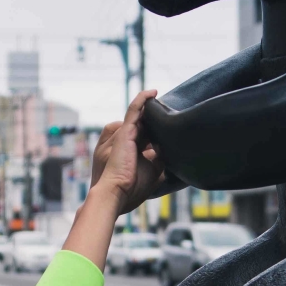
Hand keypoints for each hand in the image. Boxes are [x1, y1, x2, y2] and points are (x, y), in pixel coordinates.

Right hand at [90, 90, 168, 215]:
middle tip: (167, 110)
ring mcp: (124, 135)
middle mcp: (126, 141)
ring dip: (150, 108)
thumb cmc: (132, 187)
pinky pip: (134, 111)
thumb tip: (169, 147)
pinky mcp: (125, 131)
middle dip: (154, 118)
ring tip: (161, 98)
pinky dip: (142, 100)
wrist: (116, 192)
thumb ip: (160, 157)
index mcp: (132, 152)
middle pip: (143, 124)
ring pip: (138, 116)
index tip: (167, 126)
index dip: (155, 130)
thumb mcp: (153, 171)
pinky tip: (153, 92)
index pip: (146, 136)